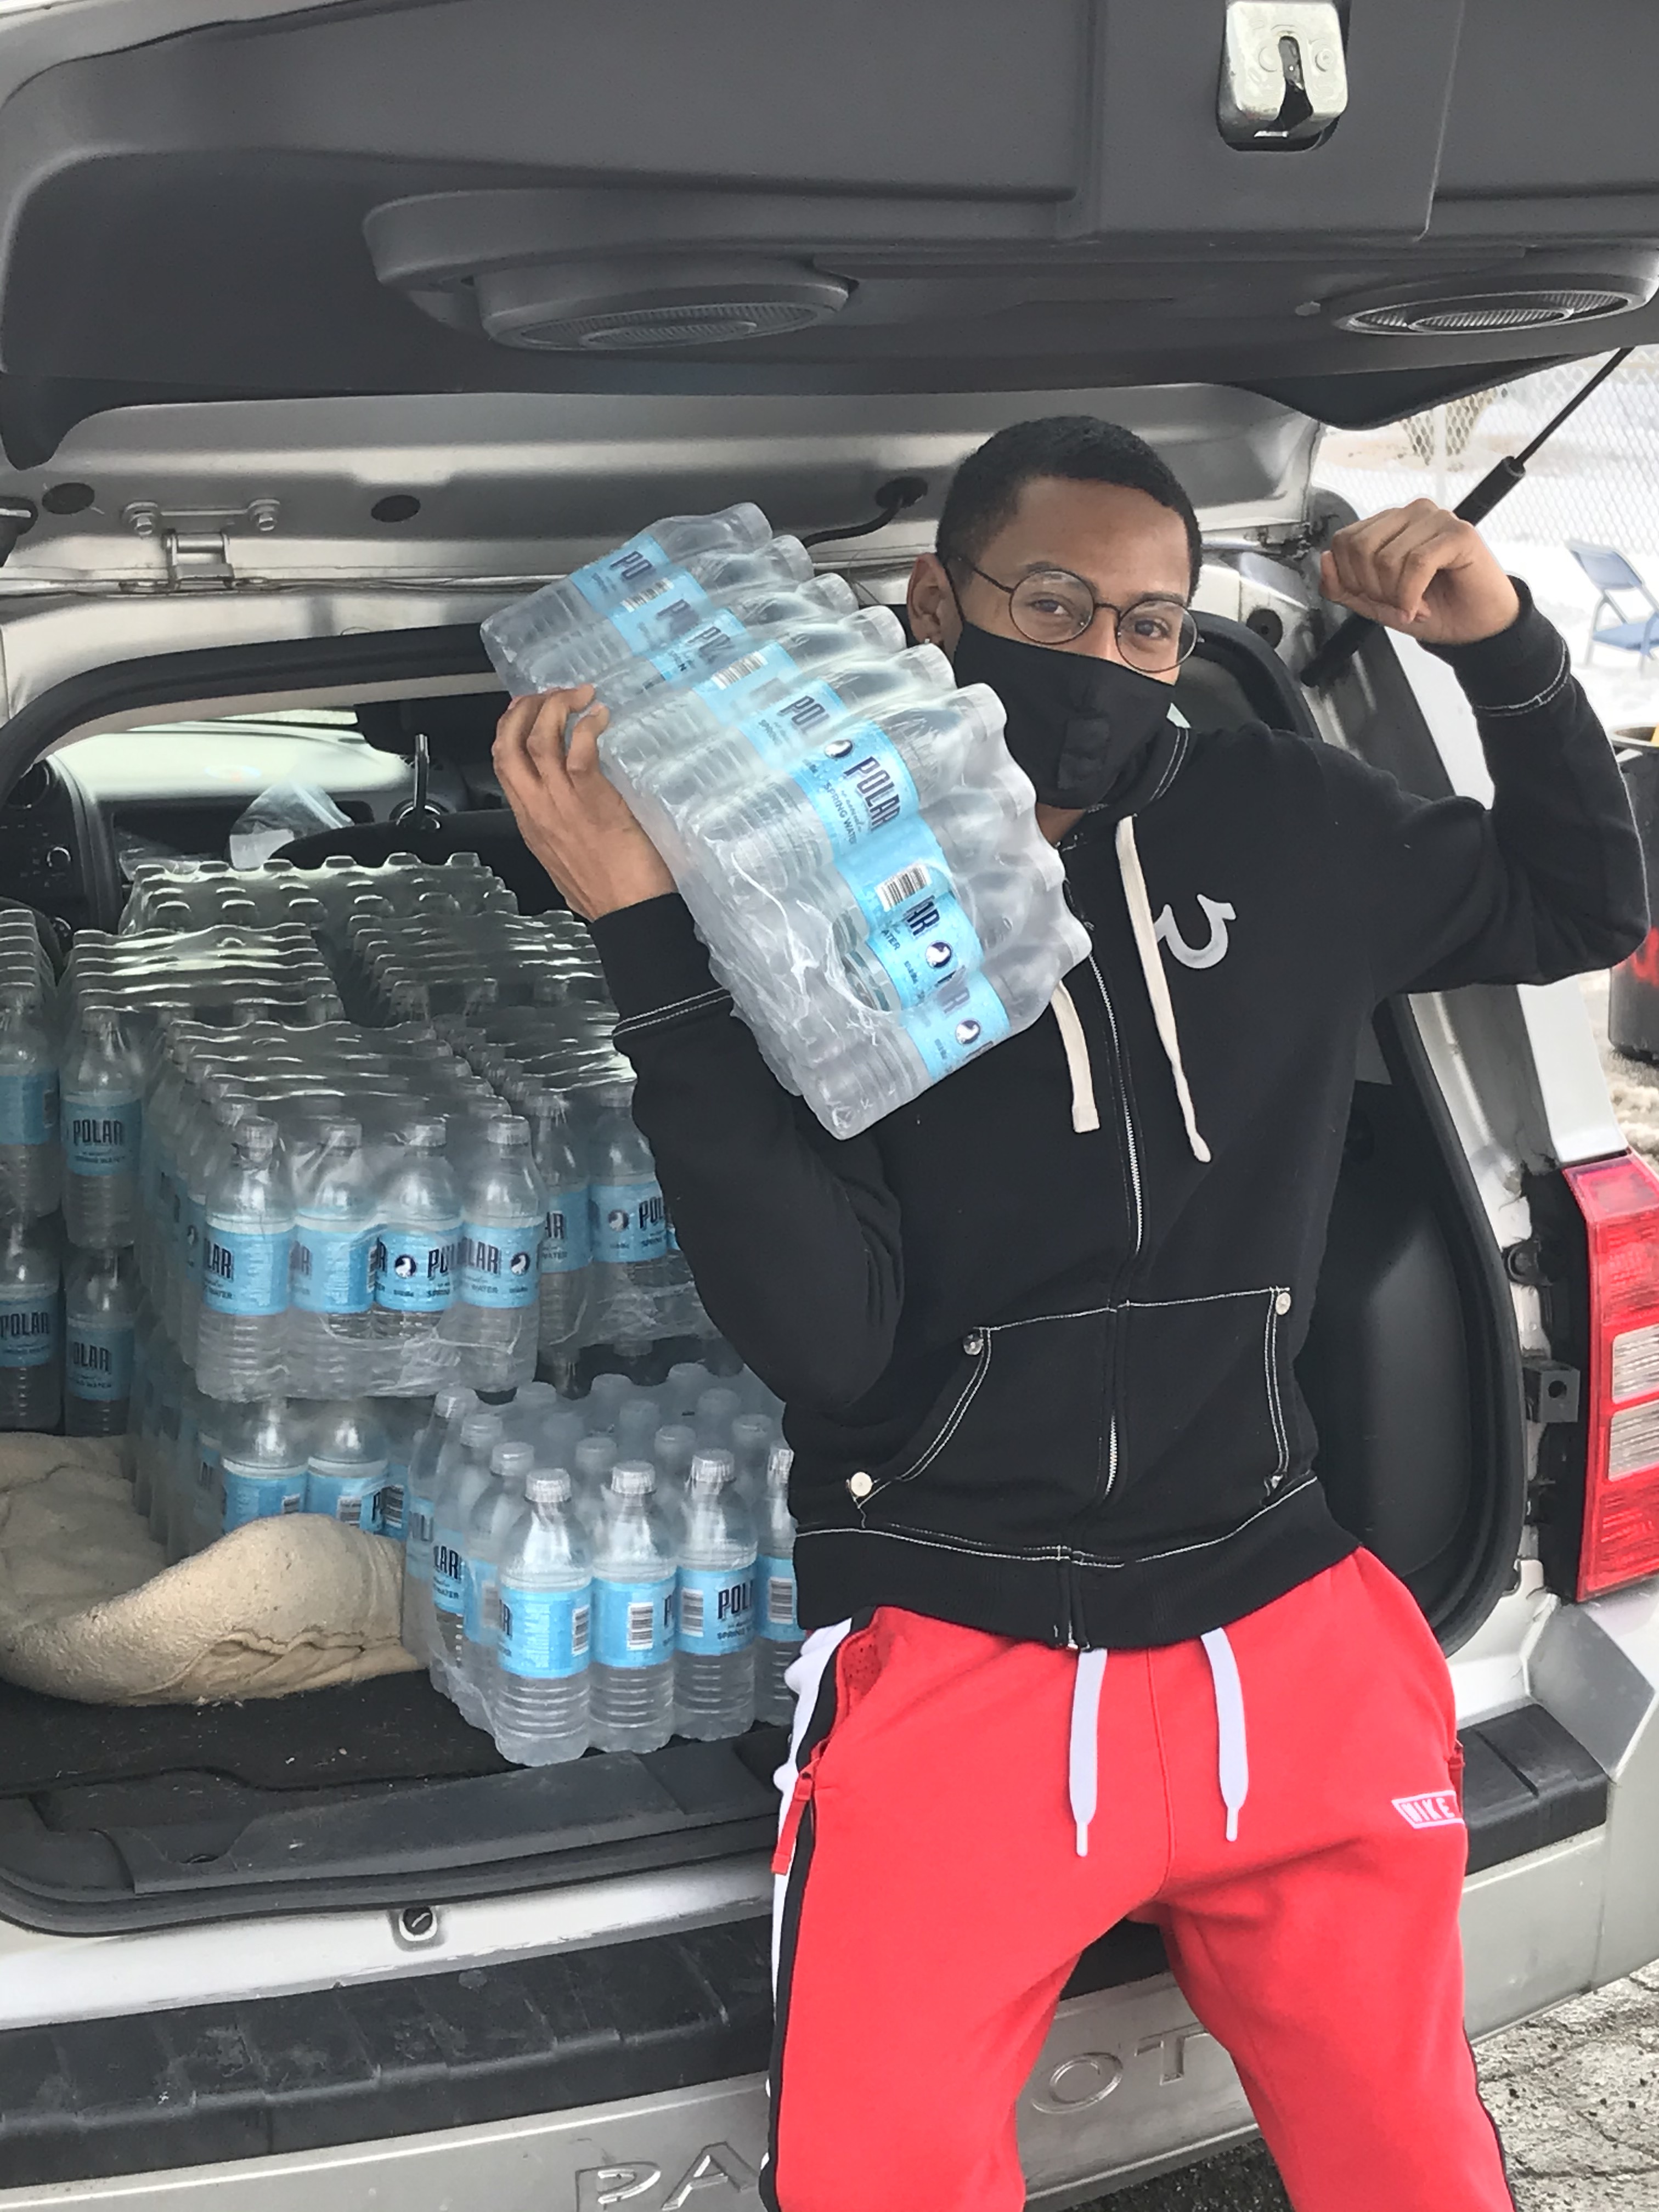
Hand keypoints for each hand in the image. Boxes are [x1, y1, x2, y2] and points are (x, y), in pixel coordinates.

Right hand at [493, 685, 674, 920]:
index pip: (502, 762)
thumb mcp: (565, 855)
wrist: (629, 913)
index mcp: (529, 821)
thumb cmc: (608, 889)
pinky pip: (578, 750)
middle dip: (524, 708)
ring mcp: (561, 803)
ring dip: (556, 707)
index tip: (526, 709)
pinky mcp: (591, 799)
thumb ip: (558, 826)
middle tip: (552, 694)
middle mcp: (537, 808)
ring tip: (580, 695)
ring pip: (538, 739)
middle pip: (508, 743)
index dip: (509, 727)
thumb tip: (569, 805)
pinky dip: (587, 725)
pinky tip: (600, 716)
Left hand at [1321, 500, 1520, 644]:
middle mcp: (1411, 514)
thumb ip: (1342, 586)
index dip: (1351, 580)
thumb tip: (1325, 560)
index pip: (1344, 541)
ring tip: (1414, 605)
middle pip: (1360, 547)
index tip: (1377, 598)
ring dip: (1396, 596)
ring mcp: (1436, 519)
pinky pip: (1417, 563)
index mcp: (1389, 524)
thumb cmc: (1432, 608)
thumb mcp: (1373, 604)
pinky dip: (1412, 595)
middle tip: (1396, 604)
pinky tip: (1423, 606)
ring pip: (1387, 558)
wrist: (1472, 628)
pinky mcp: (1458, 533)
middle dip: (1373, 589)